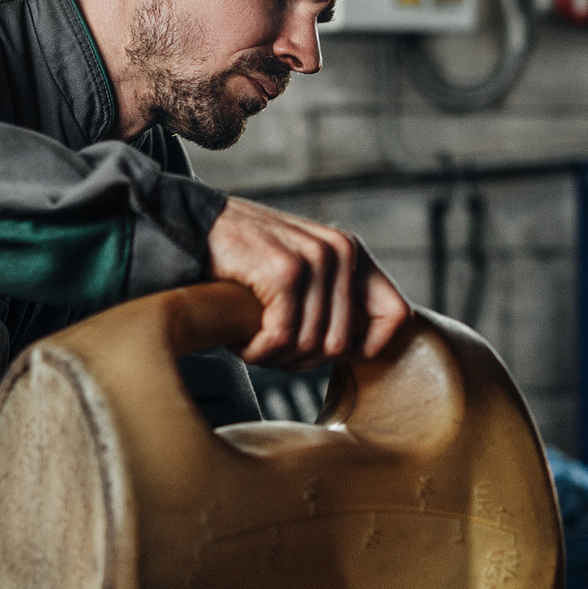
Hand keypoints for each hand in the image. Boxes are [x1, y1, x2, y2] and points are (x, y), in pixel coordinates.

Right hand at [207, 195, 410, 368]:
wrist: (191, 228)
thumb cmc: (244, 262)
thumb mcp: (302, 272)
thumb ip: (333, 299)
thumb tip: (358, 347)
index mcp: (352, 253)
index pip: (396, 315)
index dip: (369, 348)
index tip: (333, 355)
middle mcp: (341, 251)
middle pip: (340, 345)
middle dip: (302, 360)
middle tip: (271, 348)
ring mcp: (316, 259)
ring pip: (311, 347)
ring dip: (274, 356)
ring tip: (253, 339)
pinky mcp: (285, 272)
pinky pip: (282, 339)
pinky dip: (256, 351)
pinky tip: (241, 340)